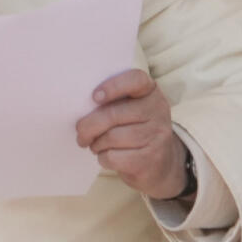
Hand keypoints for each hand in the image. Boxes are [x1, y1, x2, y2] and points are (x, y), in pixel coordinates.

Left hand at [74, 69, 187, 200]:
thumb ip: (113, 101)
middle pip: (113, 114)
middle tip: (80, 132)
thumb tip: (80, 106)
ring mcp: (157, 135)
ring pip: (112, 137)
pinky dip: (104, 158)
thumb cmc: (135, 128)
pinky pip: (115, 157)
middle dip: (89, 125)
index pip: (136, 79)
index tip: (94, 97)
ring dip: (96, 143)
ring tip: (95, 144)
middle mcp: (158, 110)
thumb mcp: (131, 107)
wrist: (161, 162)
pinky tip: (107, 155)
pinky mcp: (151, 159)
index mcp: (150, 91)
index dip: (112, 86)